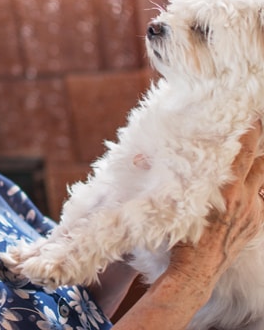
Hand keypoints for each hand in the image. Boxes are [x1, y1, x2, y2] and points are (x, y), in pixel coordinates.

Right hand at [114, 123, 263, 329]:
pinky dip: (255, 189)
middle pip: (260, 162)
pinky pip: (261, 199)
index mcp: (225, 188)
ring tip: (249, 157)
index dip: (250, 132)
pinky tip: (244, 188)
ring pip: (263, 180)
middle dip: (257, 145)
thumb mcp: (169, 203)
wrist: (196, 272)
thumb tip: (138, 158)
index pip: (244, 152)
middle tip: (253, 129)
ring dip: (256, 167)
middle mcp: (245, 197)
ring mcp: (254, 212)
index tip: (251, 117)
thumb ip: (157, 177)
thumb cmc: (181, 236)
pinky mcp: (256, 225)